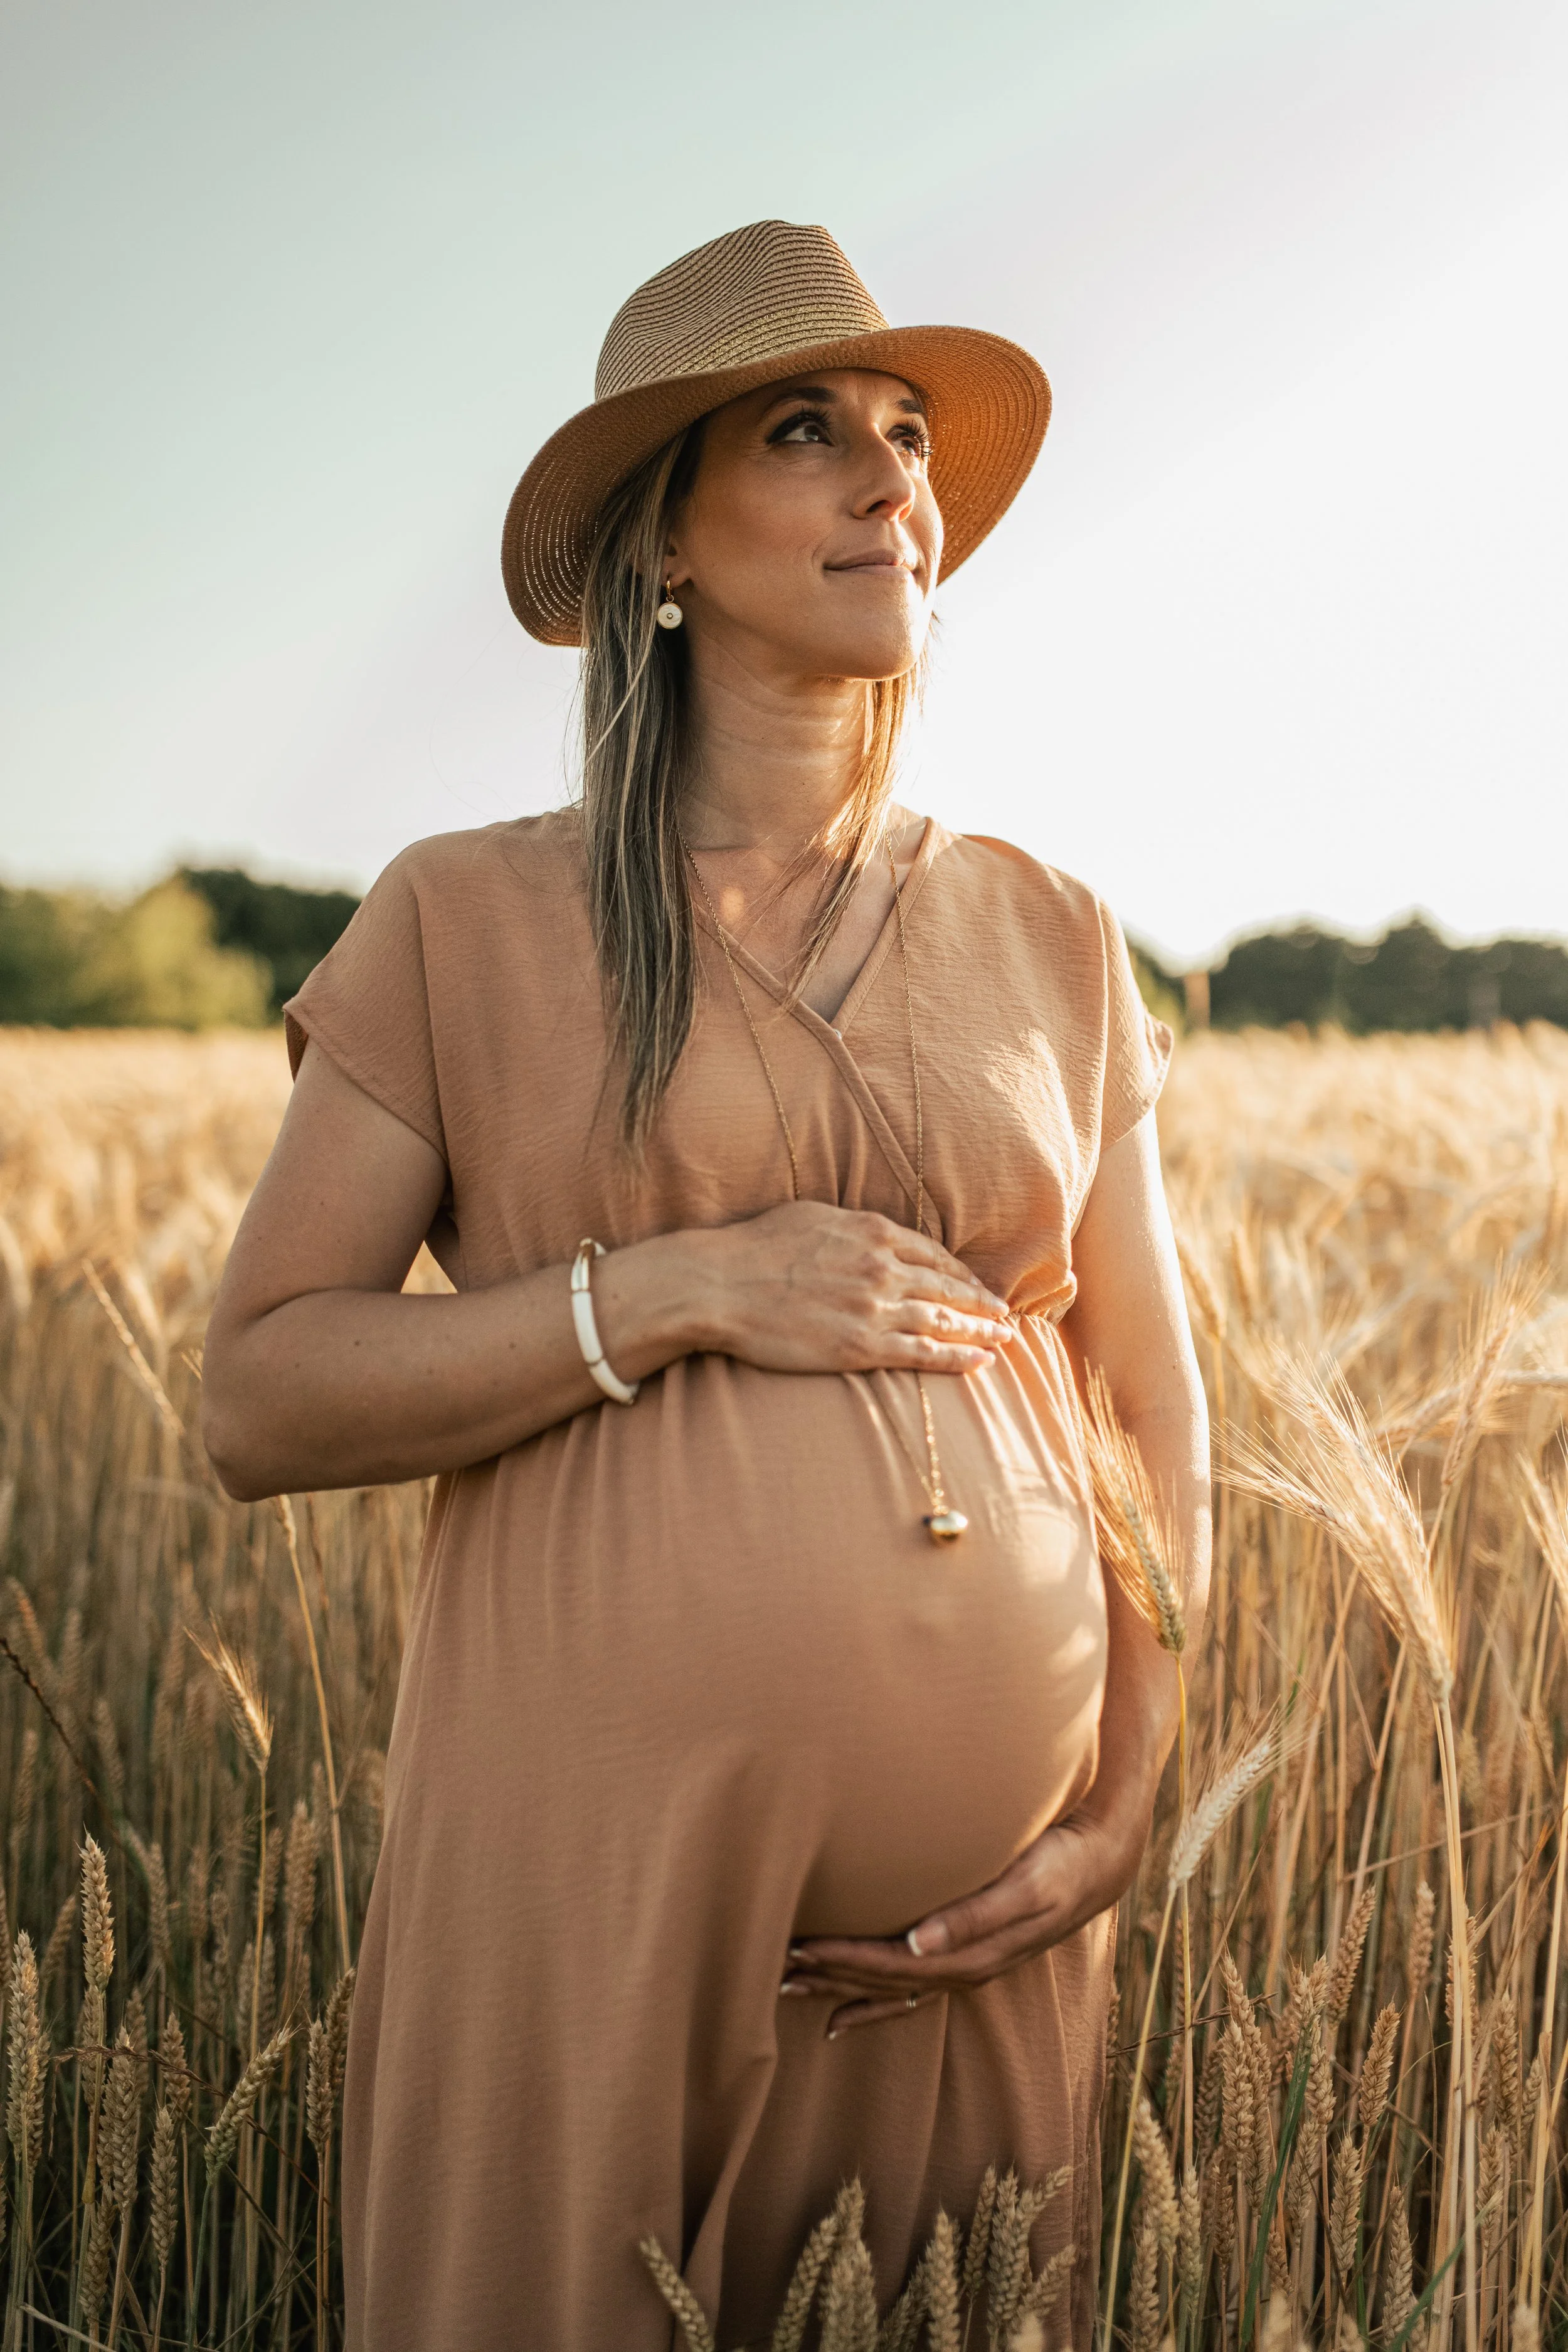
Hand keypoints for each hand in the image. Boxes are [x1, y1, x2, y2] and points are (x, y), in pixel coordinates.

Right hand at [678, 1201, 1013, 1376]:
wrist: (720, 1284)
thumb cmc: (754, 1247)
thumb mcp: (811, 1215)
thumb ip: (851, 1226)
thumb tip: (869, 1232)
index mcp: (872, 1232)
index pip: (933, 1253)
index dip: (960, 1272)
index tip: (976, 1284)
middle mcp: (883, 1268)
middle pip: (947, 1287)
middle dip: (980, 1302)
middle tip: (1004, 1314)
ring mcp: (875, 1308)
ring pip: (942, 1320)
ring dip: (979, 1331)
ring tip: (1003, 1339)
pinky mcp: (861, 1346)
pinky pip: (923, 1353)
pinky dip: (957, 1358)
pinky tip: (980, 1361)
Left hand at [780, 1787, 1152, 2037]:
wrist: (1098, 1862)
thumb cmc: (1059, 1863)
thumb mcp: (1026, 1886)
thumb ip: (974, 1915)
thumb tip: (919, 1943)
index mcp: (973, 1956)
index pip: (894, 1966)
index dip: (846, 1961)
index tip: (801, 1948)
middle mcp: (964, 1969)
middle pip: (885, 1983)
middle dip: (831, 1977)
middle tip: (776, 1970)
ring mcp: (966, 1967)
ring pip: (892, 1989)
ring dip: (841, 1989)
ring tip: (790, 1985)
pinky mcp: (968, 1956)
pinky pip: (911, 1992)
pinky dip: (874, 2005)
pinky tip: (840, 2017)